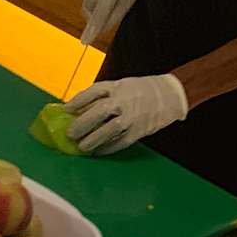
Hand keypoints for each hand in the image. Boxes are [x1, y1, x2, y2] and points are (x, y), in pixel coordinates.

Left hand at [66, 76, 187, 154]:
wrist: (170, 95)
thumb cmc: (141, 90)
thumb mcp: (122, 85)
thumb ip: (103, 96)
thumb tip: (78, 110)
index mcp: (118, 86)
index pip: (93, 92)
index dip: (77, 101)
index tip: (66, 109)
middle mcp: (124, 99)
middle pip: (99, 111)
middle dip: (82, 123)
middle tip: (70, 133)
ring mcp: (133, 115)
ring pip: (109, 129)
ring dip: (93, 139)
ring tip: (82, 147)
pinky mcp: (140, 130)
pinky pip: (121, 141)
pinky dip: (108, 148)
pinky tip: (98, 151)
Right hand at [79, 0, 149, 43]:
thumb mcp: (130, 0)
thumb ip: (115, 16)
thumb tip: (98, 31)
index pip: (101, 12)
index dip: (93, 28)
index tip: (84, 42)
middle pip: (90, 10)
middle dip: (97, 14)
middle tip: (113, 3)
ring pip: (86, 2)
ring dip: (96, 3)